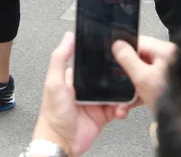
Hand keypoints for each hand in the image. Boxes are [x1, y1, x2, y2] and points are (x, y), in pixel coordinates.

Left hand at [32, 32, 130, 156]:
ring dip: (124, 93)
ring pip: (117, 91)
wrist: (61, 142)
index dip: (106, 59)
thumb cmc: (53, 114)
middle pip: (109, 76)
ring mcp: (97, 101)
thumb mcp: (54, 82)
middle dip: (120, 77)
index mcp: (76, 76)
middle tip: (128, 76)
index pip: (95, 62)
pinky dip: (123, 108)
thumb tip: (68, 37)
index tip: (119, 55)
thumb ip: (60, 58)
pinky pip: (119, 107)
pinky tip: (121, 110)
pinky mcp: (104, 114)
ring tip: (125, 97)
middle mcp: (88, 87)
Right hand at [112, 36, 176, 112]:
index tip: (114, 59)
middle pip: (140, 59)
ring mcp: (167, 72)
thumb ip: (128, 60)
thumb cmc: (167, 97)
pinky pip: (148, 82)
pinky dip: (139, 91)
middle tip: (119, 80)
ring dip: (132, 85)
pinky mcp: (165, 84)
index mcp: (165, 51)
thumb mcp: (142, 77)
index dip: (125, 51)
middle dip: (128, 72)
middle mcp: (168, 58)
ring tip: (126, 97)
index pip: (139, 43)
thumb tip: (118, 44)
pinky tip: (132, 102)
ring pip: (142, 72)